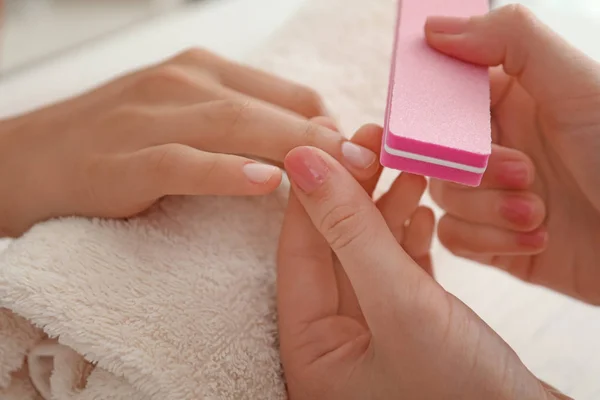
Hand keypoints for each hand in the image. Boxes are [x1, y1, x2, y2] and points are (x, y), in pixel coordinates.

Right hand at [0, 49, 377, 236]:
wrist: (35, 158)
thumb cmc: (119, 139)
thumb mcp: (184, 113)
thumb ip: (242, 119)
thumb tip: (305, 138)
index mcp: (203, 71)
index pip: (288, 91)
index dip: (328, 123)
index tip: (354, 153)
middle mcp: (183, 83)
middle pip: (272, 108)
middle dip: (326, 138)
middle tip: (369, 165)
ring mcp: (153, 117)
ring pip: (236, 128)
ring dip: (293, 150)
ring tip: (339, 176)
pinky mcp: (128, 158)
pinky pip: (186, 162)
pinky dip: (227, 173)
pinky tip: (264, 184)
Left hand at [277, 126, 562, 398]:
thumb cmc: (465, 395)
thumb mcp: (401, 305)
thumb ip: (350, 231)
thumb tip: (301, 163)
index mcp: (311, 351)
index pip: (298, 252)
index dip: (315, 190)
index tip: (333, 136)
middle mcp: (333, 346)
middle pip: (333, 248)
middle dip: (355, 192)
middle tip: (377, 139)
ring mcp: (372, 336)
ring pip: (367, 254)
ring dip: (386, 208)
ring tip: (409, 167)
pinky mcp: (409, 329)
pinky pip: (395, 271)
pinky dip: (407, 236)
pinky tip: (420, 208)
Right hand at [425, 5, 599, 303]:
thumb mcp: (576, 86)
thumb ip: (509, 40)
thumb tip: (436, 28)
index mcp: (512, 102)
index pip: (446, 97)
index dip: (438, 111)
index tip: (453, 128)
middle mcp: (498, 145)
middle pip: (437, 152)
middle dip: (478, 169)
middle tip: (525, 172)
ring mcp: (492, 194)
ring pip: (443, 197)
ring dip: (489, 209)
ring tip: (538, 211)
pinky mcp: (492, 240)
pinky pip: (454, 238)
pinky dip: (491, 241)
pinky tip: (538, 238)